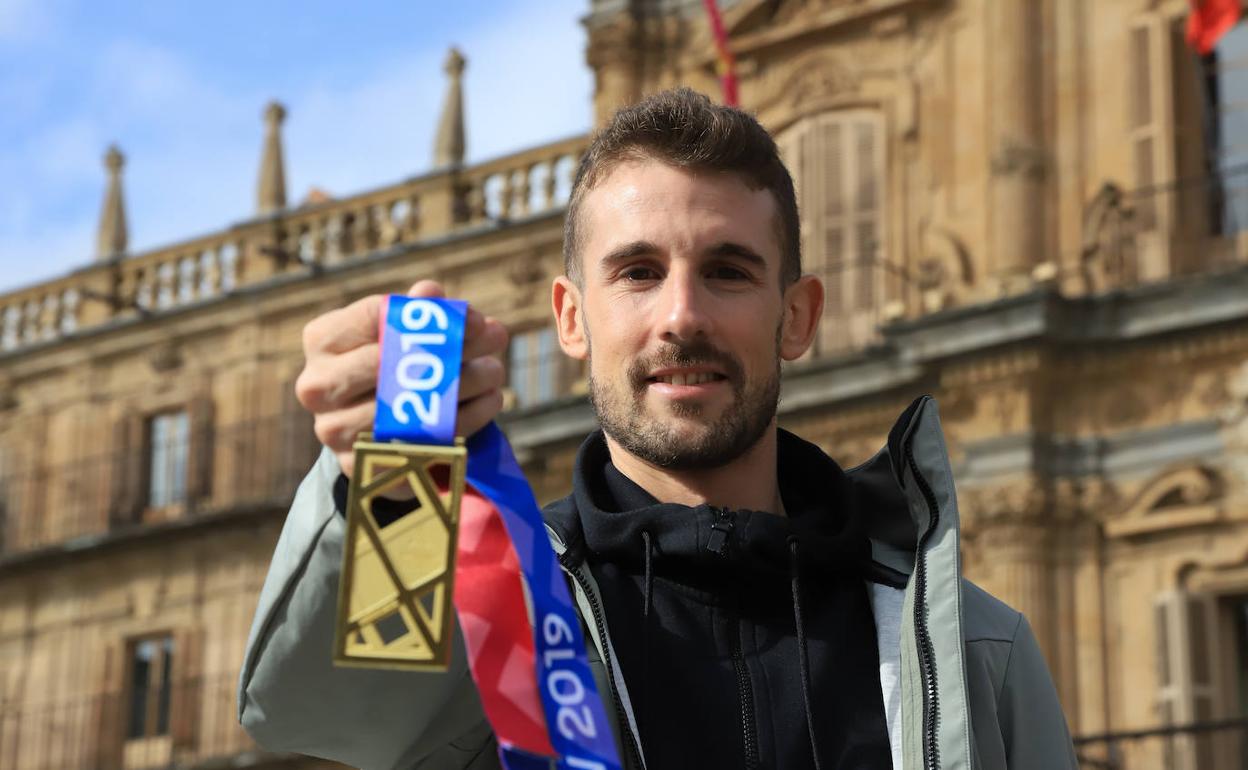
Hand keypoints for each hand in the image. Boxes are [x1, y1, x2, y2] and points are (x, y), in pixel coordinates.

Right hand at [295, 280, 508, 478]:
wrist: (367, 430)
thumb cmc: (386, 365)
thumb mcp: (396, 333)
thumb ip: (414, 311)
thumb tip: (429, 292)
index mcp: (322, 340)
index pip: (373, 316)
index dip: (428, 315)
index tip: (475, 318)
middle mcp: (317, 386)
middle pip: (389, 362)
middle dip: (451, 350)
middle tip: (495, 340)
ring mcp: (335, 430)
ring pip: (405, 405)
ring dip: (462, 385)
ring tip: (495, 372)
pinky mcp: (362, 465)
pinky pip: (421, 442)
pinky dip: (464, 420)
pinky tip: (488, 401)